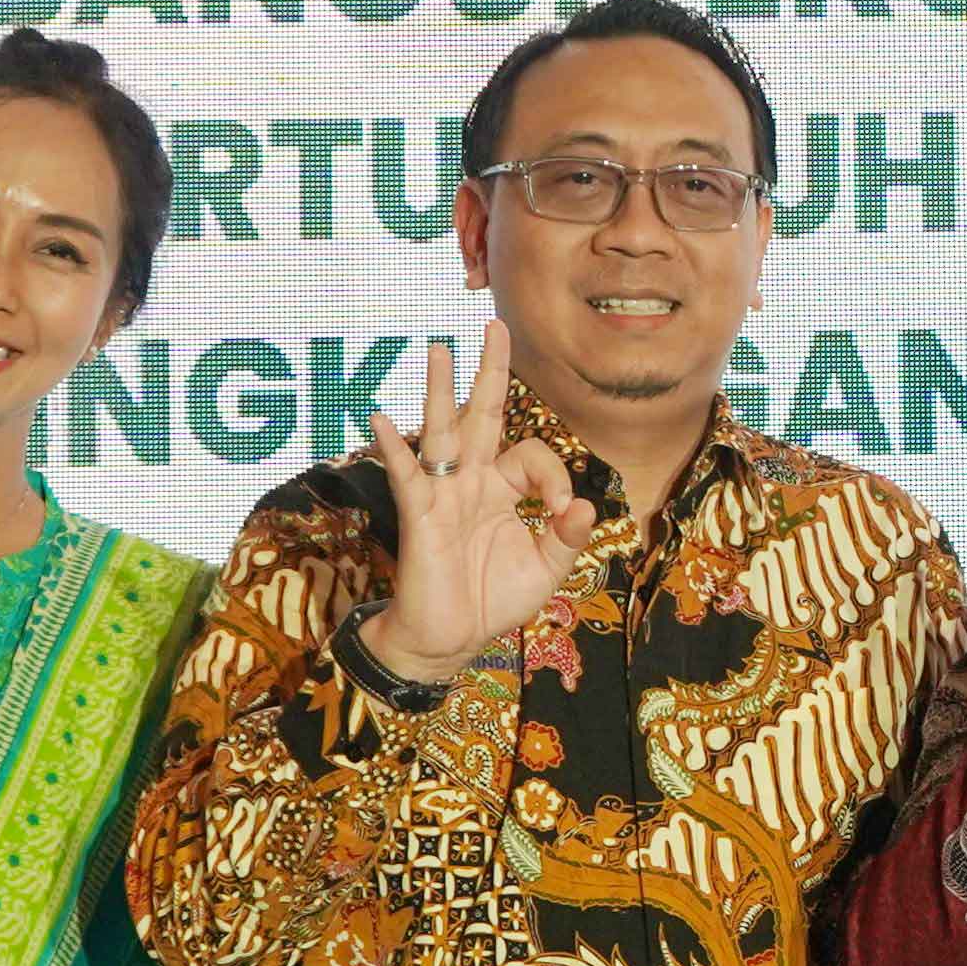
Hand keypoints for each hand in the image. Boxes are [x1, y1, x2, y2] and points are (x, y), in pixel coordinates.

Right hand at [357, 322, 599, 677]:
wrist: (450, 639)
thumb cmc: (492, 599)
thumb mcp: (545, 568)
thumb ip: (567, 537)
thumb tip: (585, 505)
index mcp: (502, 489)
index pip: (532, 456)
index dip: (554, 476)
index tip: (562, 510)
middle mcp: (472, 480)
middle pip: (482, 414)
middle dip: (490, 371)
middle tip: (495, 325)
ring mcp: (443, 493)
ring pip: (444, 431)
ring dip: (442, 390)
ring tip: (440, 348)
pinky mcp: (420, 514)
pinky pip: (407, 475)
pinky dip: (395, 447)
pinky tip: (382, 419)